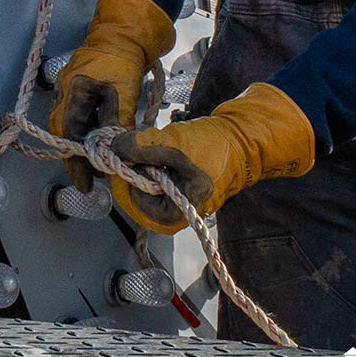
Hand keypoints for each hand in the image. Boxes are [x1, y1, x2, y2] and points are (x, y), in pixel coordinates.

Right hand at [47, 0, 176, 188]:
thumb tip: (117, 152)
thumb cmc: (123, 59)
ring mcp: (72, 89)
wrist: (125, 30)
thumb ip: (117, 123)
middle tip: (94, 178)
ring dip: (85, 146)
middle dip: (78, 157)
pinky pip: (81, 117)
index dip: (76, 161)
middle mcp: (66, 93)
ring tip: (101, 164)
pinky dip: (90, 132)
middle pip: (65, 133)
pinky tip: (102, 142)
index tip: (86, 183)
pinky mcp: (82, 88)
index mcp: (72, 92)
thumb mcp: (124, 93)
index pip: (68, 134)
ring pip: (72, 126)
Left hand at [105, 82, 315, 233]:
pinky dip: (145, 162)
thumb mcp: (174, 145)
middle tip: (126, 144)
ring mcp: (171, 202)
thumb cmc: (213, 147)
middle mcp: (170, 215)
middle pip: (132, 195)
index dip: (121, 175)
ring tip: (142, 145)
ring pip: (138, 185)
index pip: (131, 201)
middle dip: (127, 168)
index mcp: (172, 216)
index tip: (118, 151)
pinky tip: (151, 148)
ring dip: (135, 163)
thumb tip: (113, 146)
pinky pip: (149, 179)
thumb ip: (143, 147)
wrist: (242, 141)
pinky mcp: (173, 189)